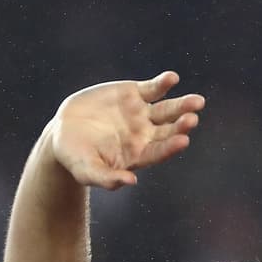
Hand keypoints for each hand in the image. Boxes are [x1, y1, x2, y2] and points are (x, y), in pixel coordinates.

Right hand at [51, 70, 204, 189]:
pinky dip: (163, 83)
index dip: (171, 147)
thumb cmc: (76, 158)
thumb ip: (106, 178)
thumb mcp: (86, 171)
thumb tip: (131, 182)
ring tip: (197, 101)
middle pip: (169, 130)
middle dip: (181, 124)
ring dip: (182, 104)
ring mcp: (142, 113)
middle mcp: (146, 134)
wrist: (64, 131)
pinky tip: (172, 78)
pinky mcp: (134, 93)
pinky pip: (154, 88)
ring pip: (168, 109)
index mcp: (139, 155)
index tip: (183, 141)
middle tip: (192, 119)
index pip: (159, 151)